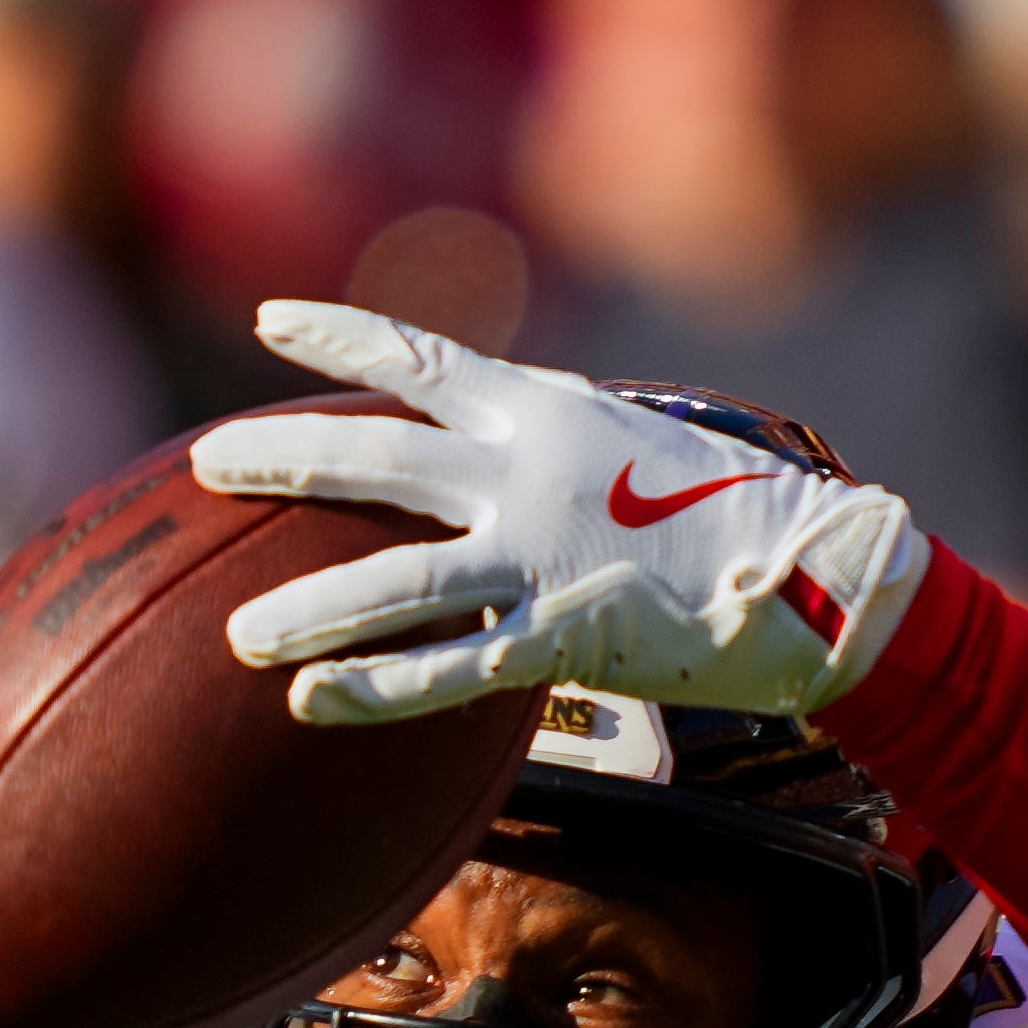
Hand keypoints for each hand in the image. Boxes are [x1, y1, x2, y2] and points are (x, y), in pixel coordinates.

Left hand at [194, 304, 927, 722]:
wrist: (823, 569)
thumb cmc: (742, 509)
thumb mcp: (643, 439)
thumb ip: (564, 435)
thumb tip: (515, 424)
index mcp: (549, 411)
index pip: (422, 362)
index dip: (339, 337)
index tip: (270, 325)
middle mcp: (528, 472)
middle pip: (376, 459)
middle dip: (280, 459)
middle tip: (205, 465)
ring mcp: (540, 555)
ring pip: (394, 580)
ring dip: (305, 607)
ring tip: (236, 634)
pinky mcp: (563, 636)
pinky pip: (450, 668)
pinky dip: (376, 687)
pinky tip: (312, 702)